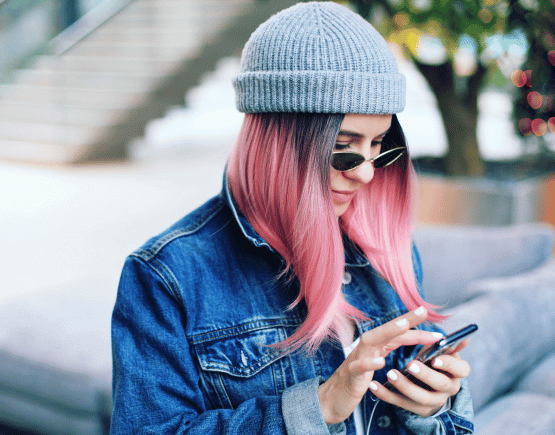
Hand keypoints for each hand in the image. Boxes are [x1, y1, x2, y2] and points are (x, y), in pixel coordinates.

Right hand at [318, 307, 441, 423]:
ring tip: (404, 326)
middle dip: (404, 320)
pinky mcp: (350, 375)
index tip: (432, 324)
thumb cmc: (355, 379)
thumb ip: (387, 348)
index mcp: (374, 345)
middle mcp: (365, 347)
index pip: (396, 333)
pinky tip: (380, 362)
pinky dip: (369, 363)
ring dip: (387, 332)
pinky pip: (359, 367)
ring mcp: (356, 359)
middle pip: (386, 329)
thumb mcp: (373, 361)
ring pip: (371, 341)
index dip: (414, 328)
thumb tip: (410, 339)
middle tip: (423, 311)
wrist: (332, 398)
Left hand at [370, 340, 470, 416]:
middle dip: (425, 375)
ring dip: (405, 386)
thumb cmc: (435, 362)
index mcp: (457, 372)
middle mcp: (449, 389)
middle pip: (440, 384)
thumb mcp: (443, 352)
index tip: (435, 358)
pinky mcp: (417, 409)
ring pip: (421, 398)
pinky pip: (401, 403)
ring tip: (390, 373)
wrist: (431, 386)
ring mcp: (434, 401)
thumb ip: (447, 345)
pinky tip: (374, 385)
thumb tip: (463, 338)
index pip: (462, 370)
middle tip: (409, 364)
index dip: (449, 364)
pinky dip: (387, 395)